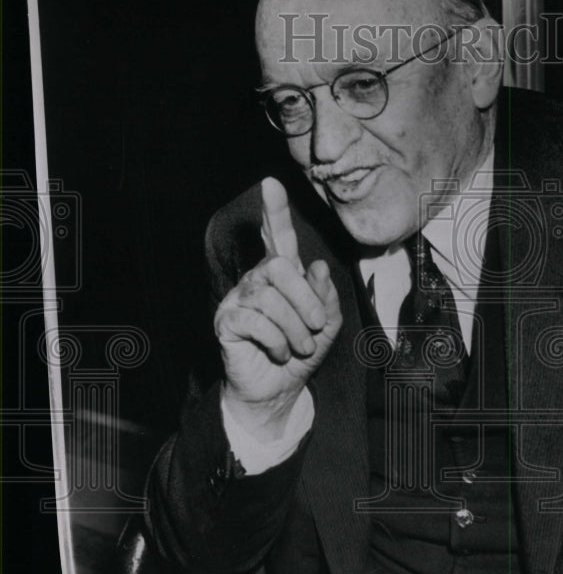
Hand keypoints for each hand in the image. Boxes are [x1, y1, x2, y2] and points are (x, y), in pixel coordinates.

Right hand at [215, 177, 341, 440]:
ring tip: (300, 347)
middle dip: (306, 300)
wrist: (279, 390)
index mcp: (282, 275)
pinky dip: (278, 341)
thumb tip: (317, 268)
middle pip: (280, 268)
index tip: (272, 183)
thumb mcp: (327, 325)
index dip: (276, 212)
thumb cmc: (302, 353)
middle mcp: (256, 280)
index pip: (278, 238)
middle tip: (316, 327)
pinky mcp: (226, 321)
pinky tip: (280, 352)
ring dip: (296, 329)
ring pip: (271, 298)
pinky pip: (256, 321)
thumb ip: (326, 296)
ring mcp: (238, 299)